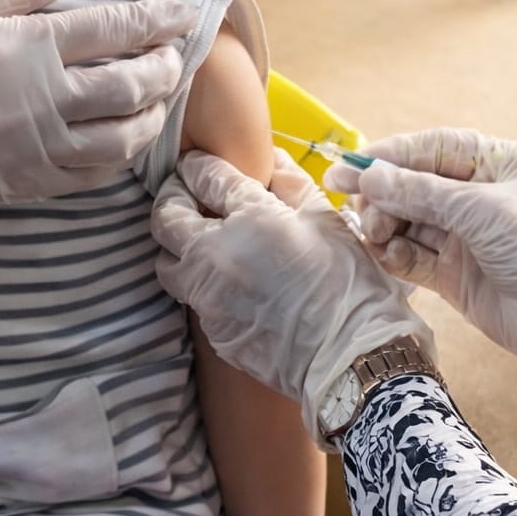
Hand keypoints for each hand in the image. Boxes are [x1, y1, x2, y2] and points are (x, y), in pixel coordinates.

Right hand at [0, 0, 196, 259]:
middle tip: (177, 54)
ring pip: (124, 136)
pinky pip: (95, 172)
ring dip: (153, 114)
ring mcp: (37, 149)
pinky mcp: (26, 184)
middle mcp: (42, 101)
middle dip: (165, 68)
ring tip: (160, 96)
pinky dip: (123, 153)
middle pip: (132, 85)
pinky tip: (125, 136)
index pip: (113, 29)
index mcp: (24, 47)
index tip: (184, 12)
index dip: (156, 20)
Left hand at [152, 148, 432, 442]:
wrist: (350, 357)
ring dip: (176, 246)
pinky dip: (202, 283)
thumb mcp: (326, 219)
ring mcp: (209, 297)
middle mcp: (215, 255)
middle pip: (166, 217)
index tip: (198, 163)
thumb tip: (270, 158)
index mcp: (249, 218)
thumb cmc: (348, 283)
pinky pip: (192, 298)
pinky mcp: (212, 330)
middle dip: (172, 199)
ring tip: (201, 241)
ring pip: (167, 262)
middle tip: (188, 195)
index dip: (197, 165)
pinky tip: (230, 283)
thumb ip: (292, 183)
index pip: (203, 177)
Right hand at [325, 128, 516, 400]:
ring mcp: (467, 237)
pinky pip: (412, 256)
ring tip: (374, 231)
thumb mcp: (484, 212)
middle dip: (383, 192)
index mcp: (500, 165)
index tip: (352, 164)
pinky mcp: (456, 274)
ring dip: (385, 223)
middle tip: (353, 203)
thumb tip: (370, 176)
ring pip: (409, 220)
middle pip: (415, 184)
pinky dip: (393, 253)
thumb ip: (422, 192)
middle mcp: (481, 197)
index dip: (391, 155)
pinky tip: (383, 252)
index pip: (434, 149)